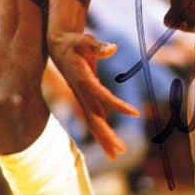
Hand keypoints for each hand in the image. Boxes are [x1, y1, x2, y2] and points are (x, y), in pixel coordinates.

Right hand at [49, 31, 137, 158]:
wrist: (58, 46)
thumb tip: (112, 48)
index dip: (118, 105)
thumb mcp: (85, 40)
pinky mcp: (85, 98)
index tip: (135, 113)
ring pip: (94, 121)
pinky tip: (111, 142)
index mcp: (83, 80)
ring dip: (105, 138)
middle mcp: (82, 93)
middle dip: (107, 135)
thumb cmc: (74, 42)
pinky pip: (95, 117)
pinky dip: (103, 130)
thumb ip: (98, 46)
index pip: (102, 96)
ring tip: (117, 155)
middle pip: (95, 118)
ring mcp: (82, 98)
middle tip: (121, 152)